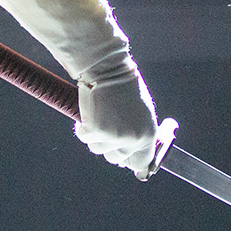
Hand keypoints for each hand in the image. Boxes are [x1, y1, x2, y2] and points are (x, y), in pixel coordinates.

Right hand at [75, 54, 159, 178]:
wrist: (108, 68)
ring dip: (95, 135)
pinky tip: (88, 112)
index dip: (130, 160)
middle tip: (105, 128)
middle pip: (116, 159)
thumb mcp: (141, 112)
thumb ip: (137, 132)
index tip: (123, 157)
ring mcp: (114, 137)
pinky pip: (84, 137)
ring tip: (99, 114)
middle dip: (108, 146)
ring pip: (98, 149)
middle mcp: (133, 139)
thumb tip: (126, 154)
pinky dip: (82, 127)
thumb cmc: (125, 86)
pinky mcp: (95, 131)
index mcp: (148, 134)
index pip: (141, 162)